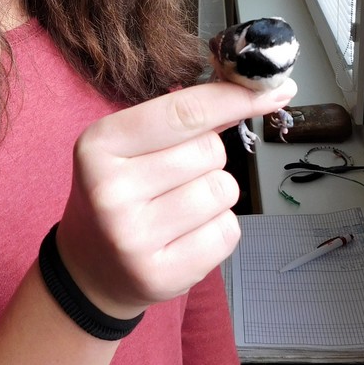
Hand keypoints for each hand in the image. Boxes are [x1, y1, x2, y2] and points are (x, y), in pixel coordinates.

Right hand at [58, 78, 296, 317]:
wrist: (90, 266)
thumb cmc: (120, 190)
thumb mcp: (128, 144)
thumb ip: (183, 118)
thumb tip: (255, 91)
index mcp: (99, 144)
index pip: (183, 112)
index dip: (233, 98)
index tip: (273, 89)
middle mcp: (110, 190)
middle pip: (209, 150)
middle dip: (208, 157)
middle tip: (174, 176)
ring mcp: (133, 237)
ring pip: (223, 189)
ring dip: (215, 193)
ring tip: (178, 206)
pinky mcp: (159, 275)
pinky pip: (227, 231)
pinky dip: (218, 228)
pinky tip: (185, 234)